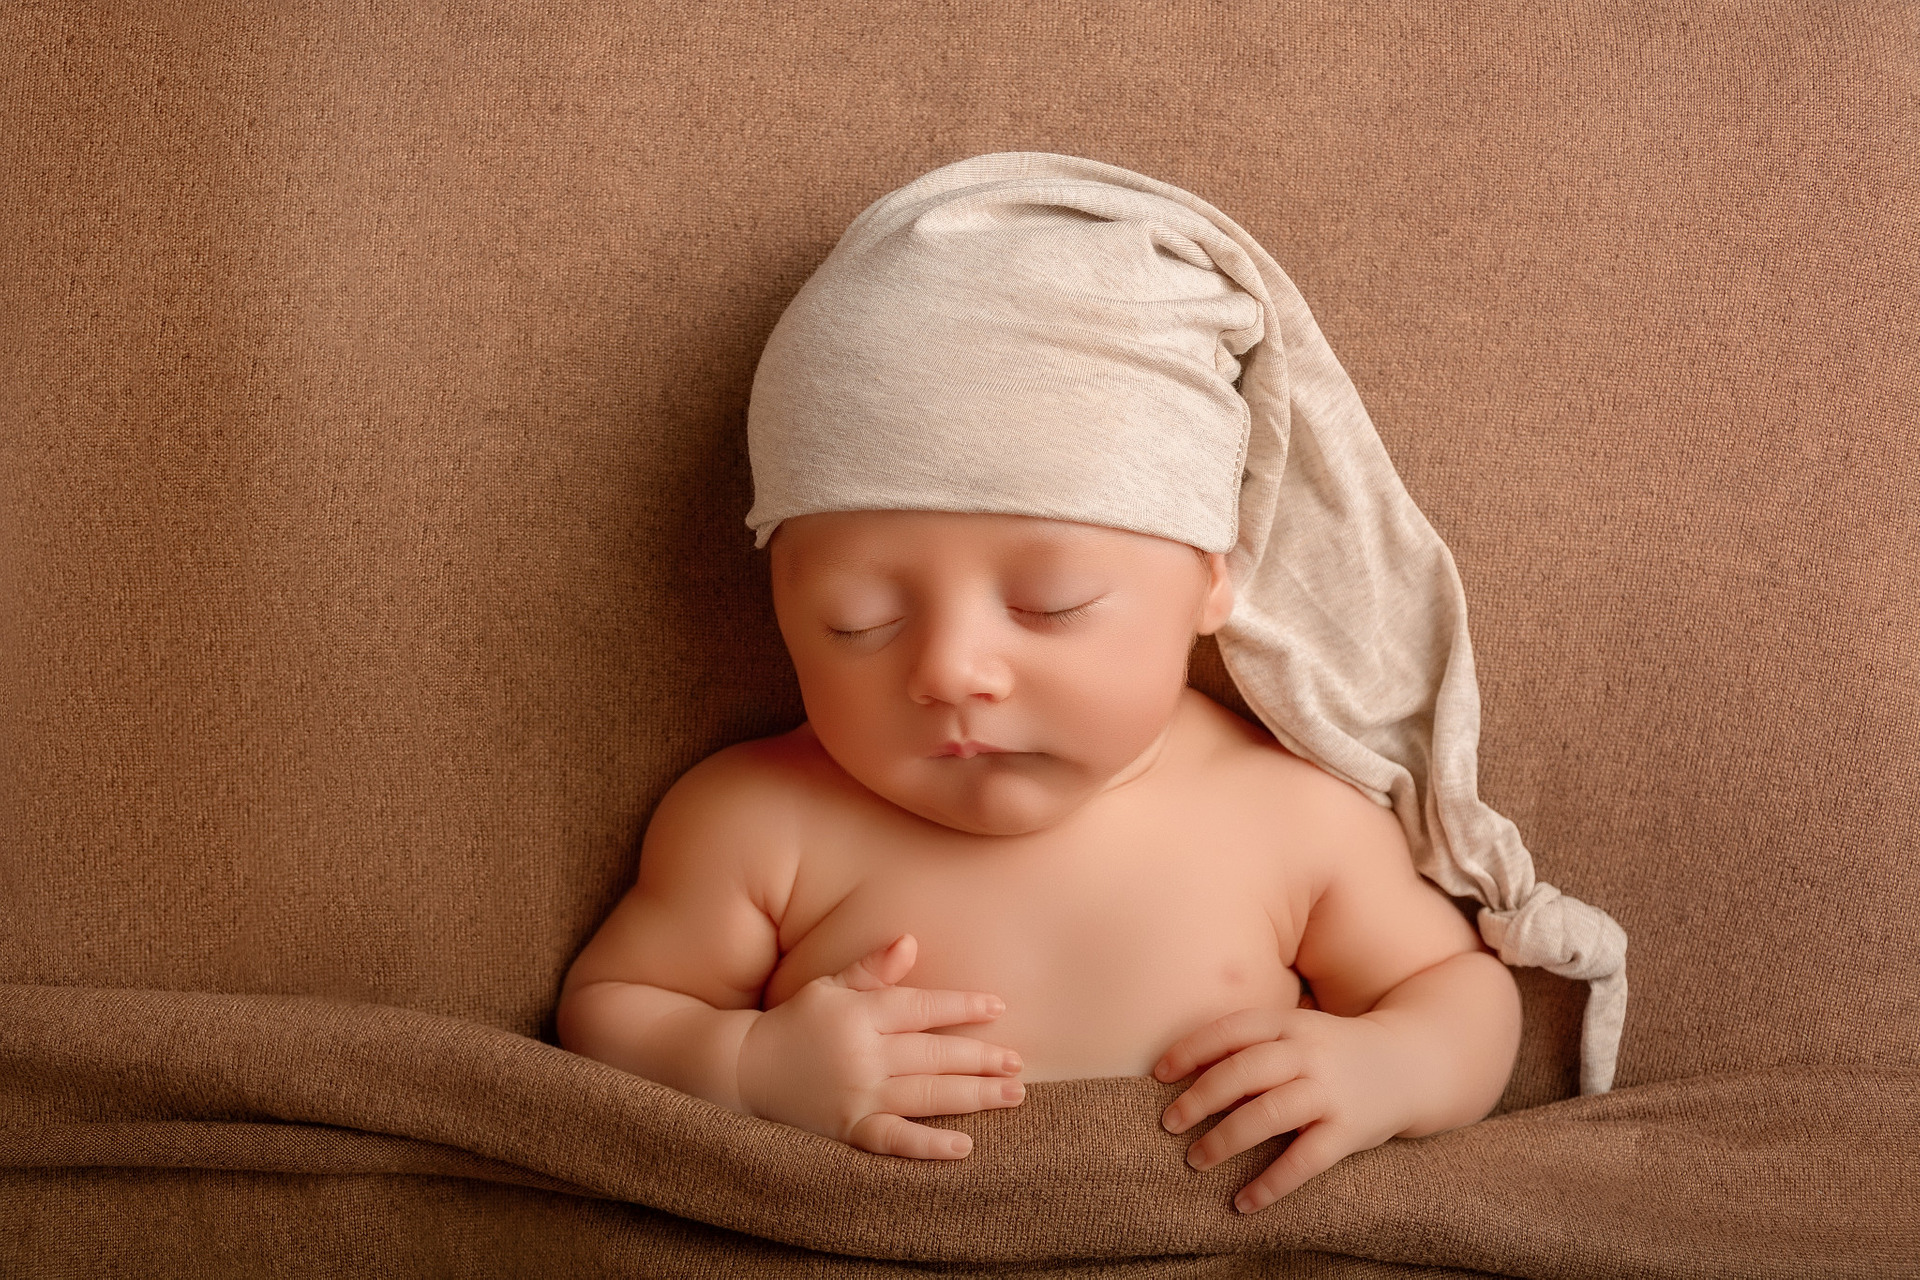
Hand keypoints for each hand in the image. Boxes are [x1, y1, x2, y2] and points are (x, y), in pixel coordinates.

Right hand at [736, 932, 1024, 1159]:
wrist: (742, 1071)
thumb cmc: (794, 1024)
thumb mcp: (829, 987)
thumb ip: (872, 970)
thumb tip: (909, 942)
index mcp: (861, 1013)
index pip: (924, 1008)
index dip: (963, 1007)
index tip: (998, 1008)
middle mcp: (864, 1054)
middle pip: (935, 1054)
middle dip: (982, 1057)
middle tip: (1018, 1062)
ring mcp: (857, 1095)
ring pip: (927, 1094)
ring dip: (975, 1095)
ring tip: (1014, 1095)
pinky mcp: (848, 1130)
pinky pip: (895, 1140)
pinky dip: (929, 1145)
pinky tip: (964, 1146)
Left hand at [1153, 1006, 1414, 1212]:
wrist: (1413, 1062)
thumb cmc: (1334, 1050)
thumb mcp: (1298, 1032)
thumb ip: (1254, 1048)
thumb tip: (1194, 1079)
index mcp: (1289, 1023)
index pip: (1230, 1030)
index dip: (1190, 1051)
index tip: (1159, 1075)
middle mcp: (1308, 1052)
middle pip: (1242, 1072)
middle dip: (1199, 1099)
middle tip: (1168, 1123)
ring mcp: (1330, 1091)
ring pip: (1267, 1115)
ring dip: (1225, 1140)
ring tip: (1195, 1160)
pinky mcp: (1350, 1130)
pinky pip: (1304, 1160)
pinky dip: (1271, 1184)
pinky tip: (1244, 1203)